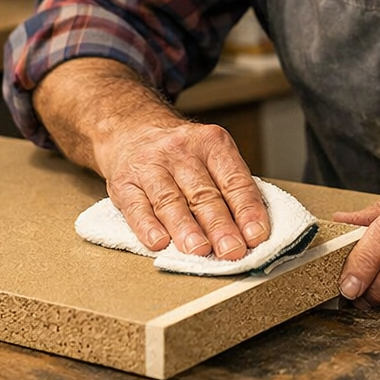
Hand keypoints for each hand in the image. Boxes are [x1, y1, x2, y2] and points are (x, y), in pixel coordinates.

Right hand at [99, 120, 270, 260]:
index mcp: (210, 143)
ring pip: (170, 201)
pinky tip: (158, 242)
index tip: (256, 236)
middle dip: (219, 225)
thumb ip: (228, 189)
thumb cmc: (180, 154)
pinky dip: (147, 227)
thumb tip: (248, 235)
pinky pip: (136, 207)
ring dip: (186, 228)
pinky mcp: (124, 183)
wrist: (132, 129)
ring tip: (198, 250)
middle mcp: (179, 151)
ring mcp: (149, 165)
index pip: (233, 180)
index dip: (246, 210)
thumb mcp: (209, 156)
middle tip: (232, 250)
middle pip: (203, 193)